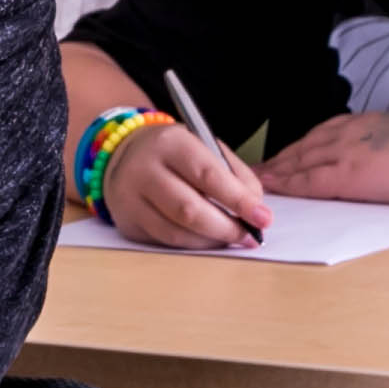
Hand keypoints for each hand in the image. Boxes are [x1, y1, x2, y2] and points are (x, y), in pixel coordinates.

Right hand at [100, 118, 268, 248]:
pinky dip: (193, 244)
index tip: (263, 218)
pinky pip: (165, 242)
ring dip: (212, 241)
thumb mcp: (206, 148)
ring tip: (232, 238)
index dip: (238, 200)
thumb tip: (255, 211)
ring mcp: (130, 198)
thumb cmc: (176, 153)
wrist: (125, 153)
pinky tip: (208, 239)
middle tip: (250, 236)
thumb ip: (235, 175)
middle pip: (189, 210)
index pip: (208, 175)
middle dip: (227, 228)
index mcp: (170, 143)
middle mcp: (144, 169)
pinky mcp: (127, 222)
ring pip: (176, 232)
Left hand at [265, 107, 388, 204]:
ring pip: (298, 163)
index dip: (298, 147)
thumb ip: (384, 145)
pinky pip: (306, 182)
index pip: (321, 134)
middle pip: (302, 147)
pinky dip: (285, 186)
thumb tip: (382, 157)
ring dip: (274, 173)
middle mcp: (348, 132)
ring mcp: (344, 153)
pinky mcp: (345, 176)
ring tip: (253, 182)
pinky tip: (270, 191)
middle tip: (254, 169)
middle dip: (278, 159)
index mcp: (365, 122)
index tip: (282, 155)